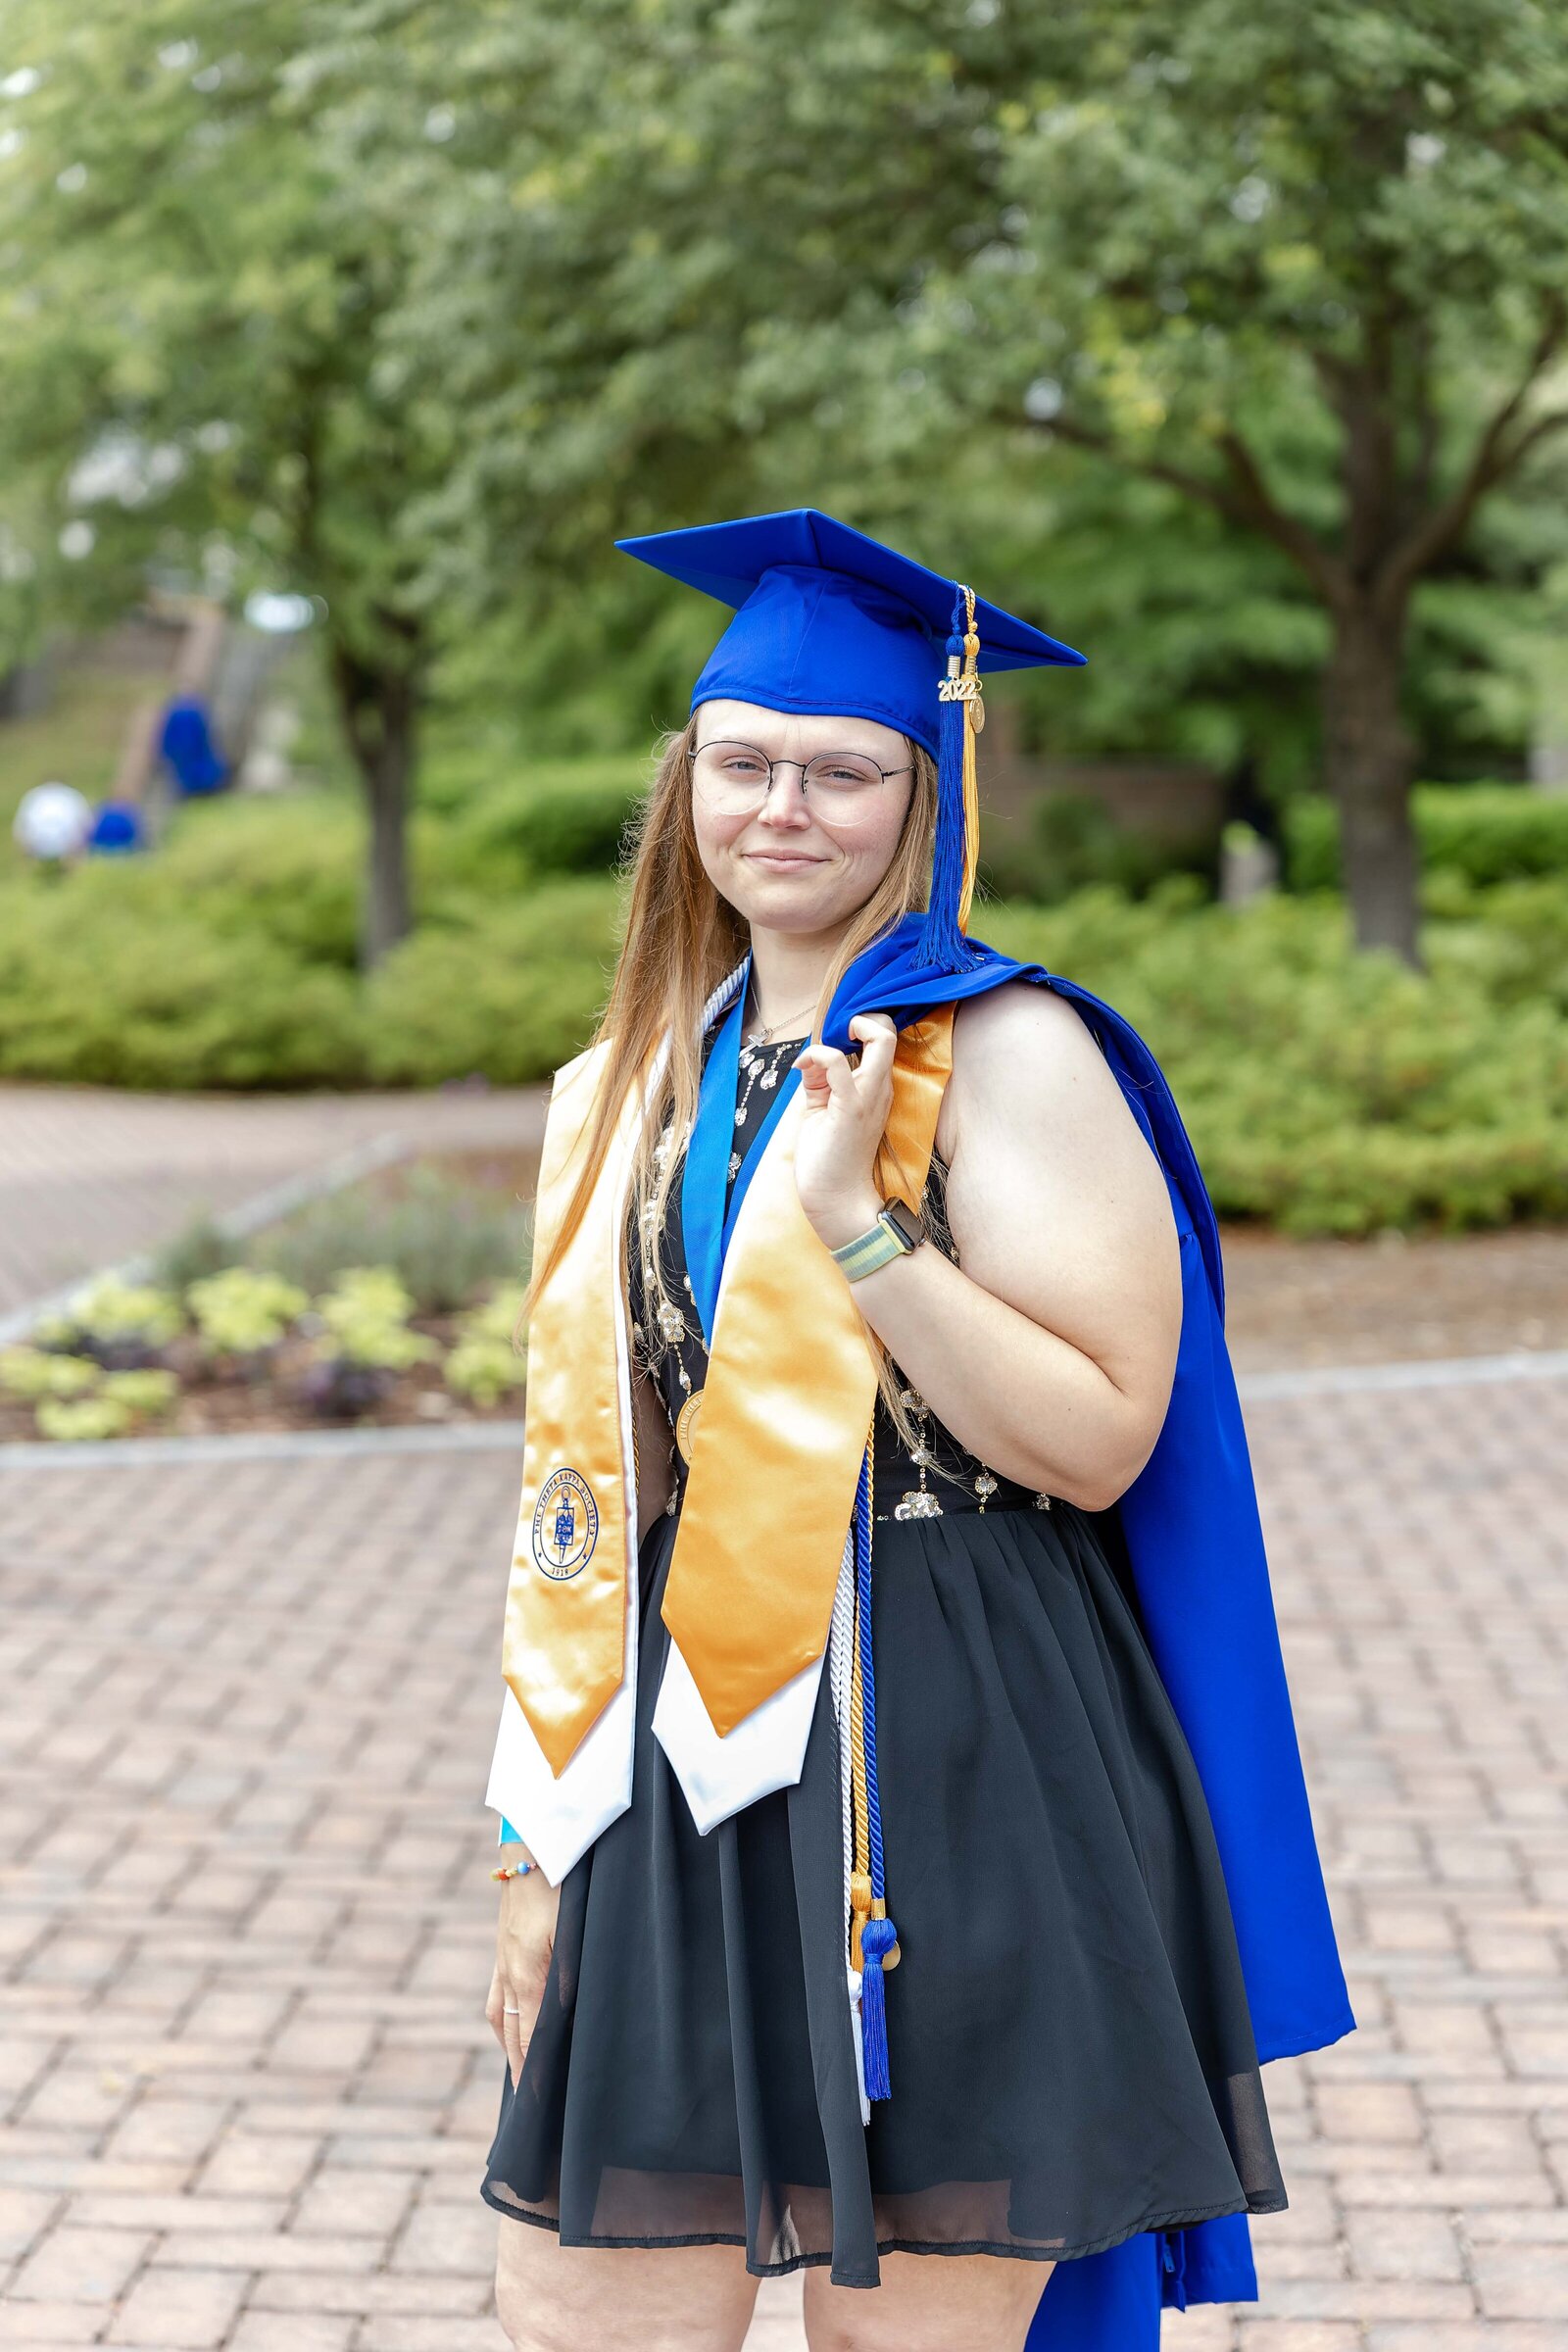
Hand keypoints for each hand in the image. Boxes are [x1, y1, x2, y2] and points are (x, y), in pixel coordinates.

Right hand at [486, 1867, 560, 2087]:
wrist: (533, 1843)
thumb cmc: (563, 1885)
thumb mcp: (572, 1933)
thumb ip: (569, 1977)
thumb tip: (563, 2017)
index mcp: (528, 1974)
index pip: (529, 2038)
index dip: (533, 2074)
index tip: (536, 2106)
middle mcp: (509, 1970)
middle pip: (510, 2031)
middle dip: (519, 2067)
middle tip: (528, 2102)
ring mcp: (502, 1956)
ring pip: (499, 2012)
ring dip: (507, 2043)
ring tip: (518, 2068)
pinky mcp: (503, 1942)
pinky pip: (496, 1991)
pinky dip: (501, 2015)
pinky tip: (508, 2019)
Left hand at [792, 1011, 896, 1249]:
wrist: (835, 1199)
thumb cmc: (830, 1159)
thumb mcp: (822, 1109)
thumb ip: (820, 1081)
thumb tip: (809, 1059)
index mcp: (876, 1088)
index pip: (885, 1039)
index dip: (862, 1025)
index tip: (834, 1039)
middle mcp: (880, 1088)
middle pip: (889, 1030)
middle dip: (861, 1018)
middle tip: (833, 1036)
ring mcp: (869, 1097)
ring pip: (879, 1038)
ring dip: (841, 1033)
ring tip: (814, 1059)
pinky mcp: (850, 1109)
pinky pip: (836, 1062)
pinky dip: (816, 1054)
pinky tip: (801, 1068)